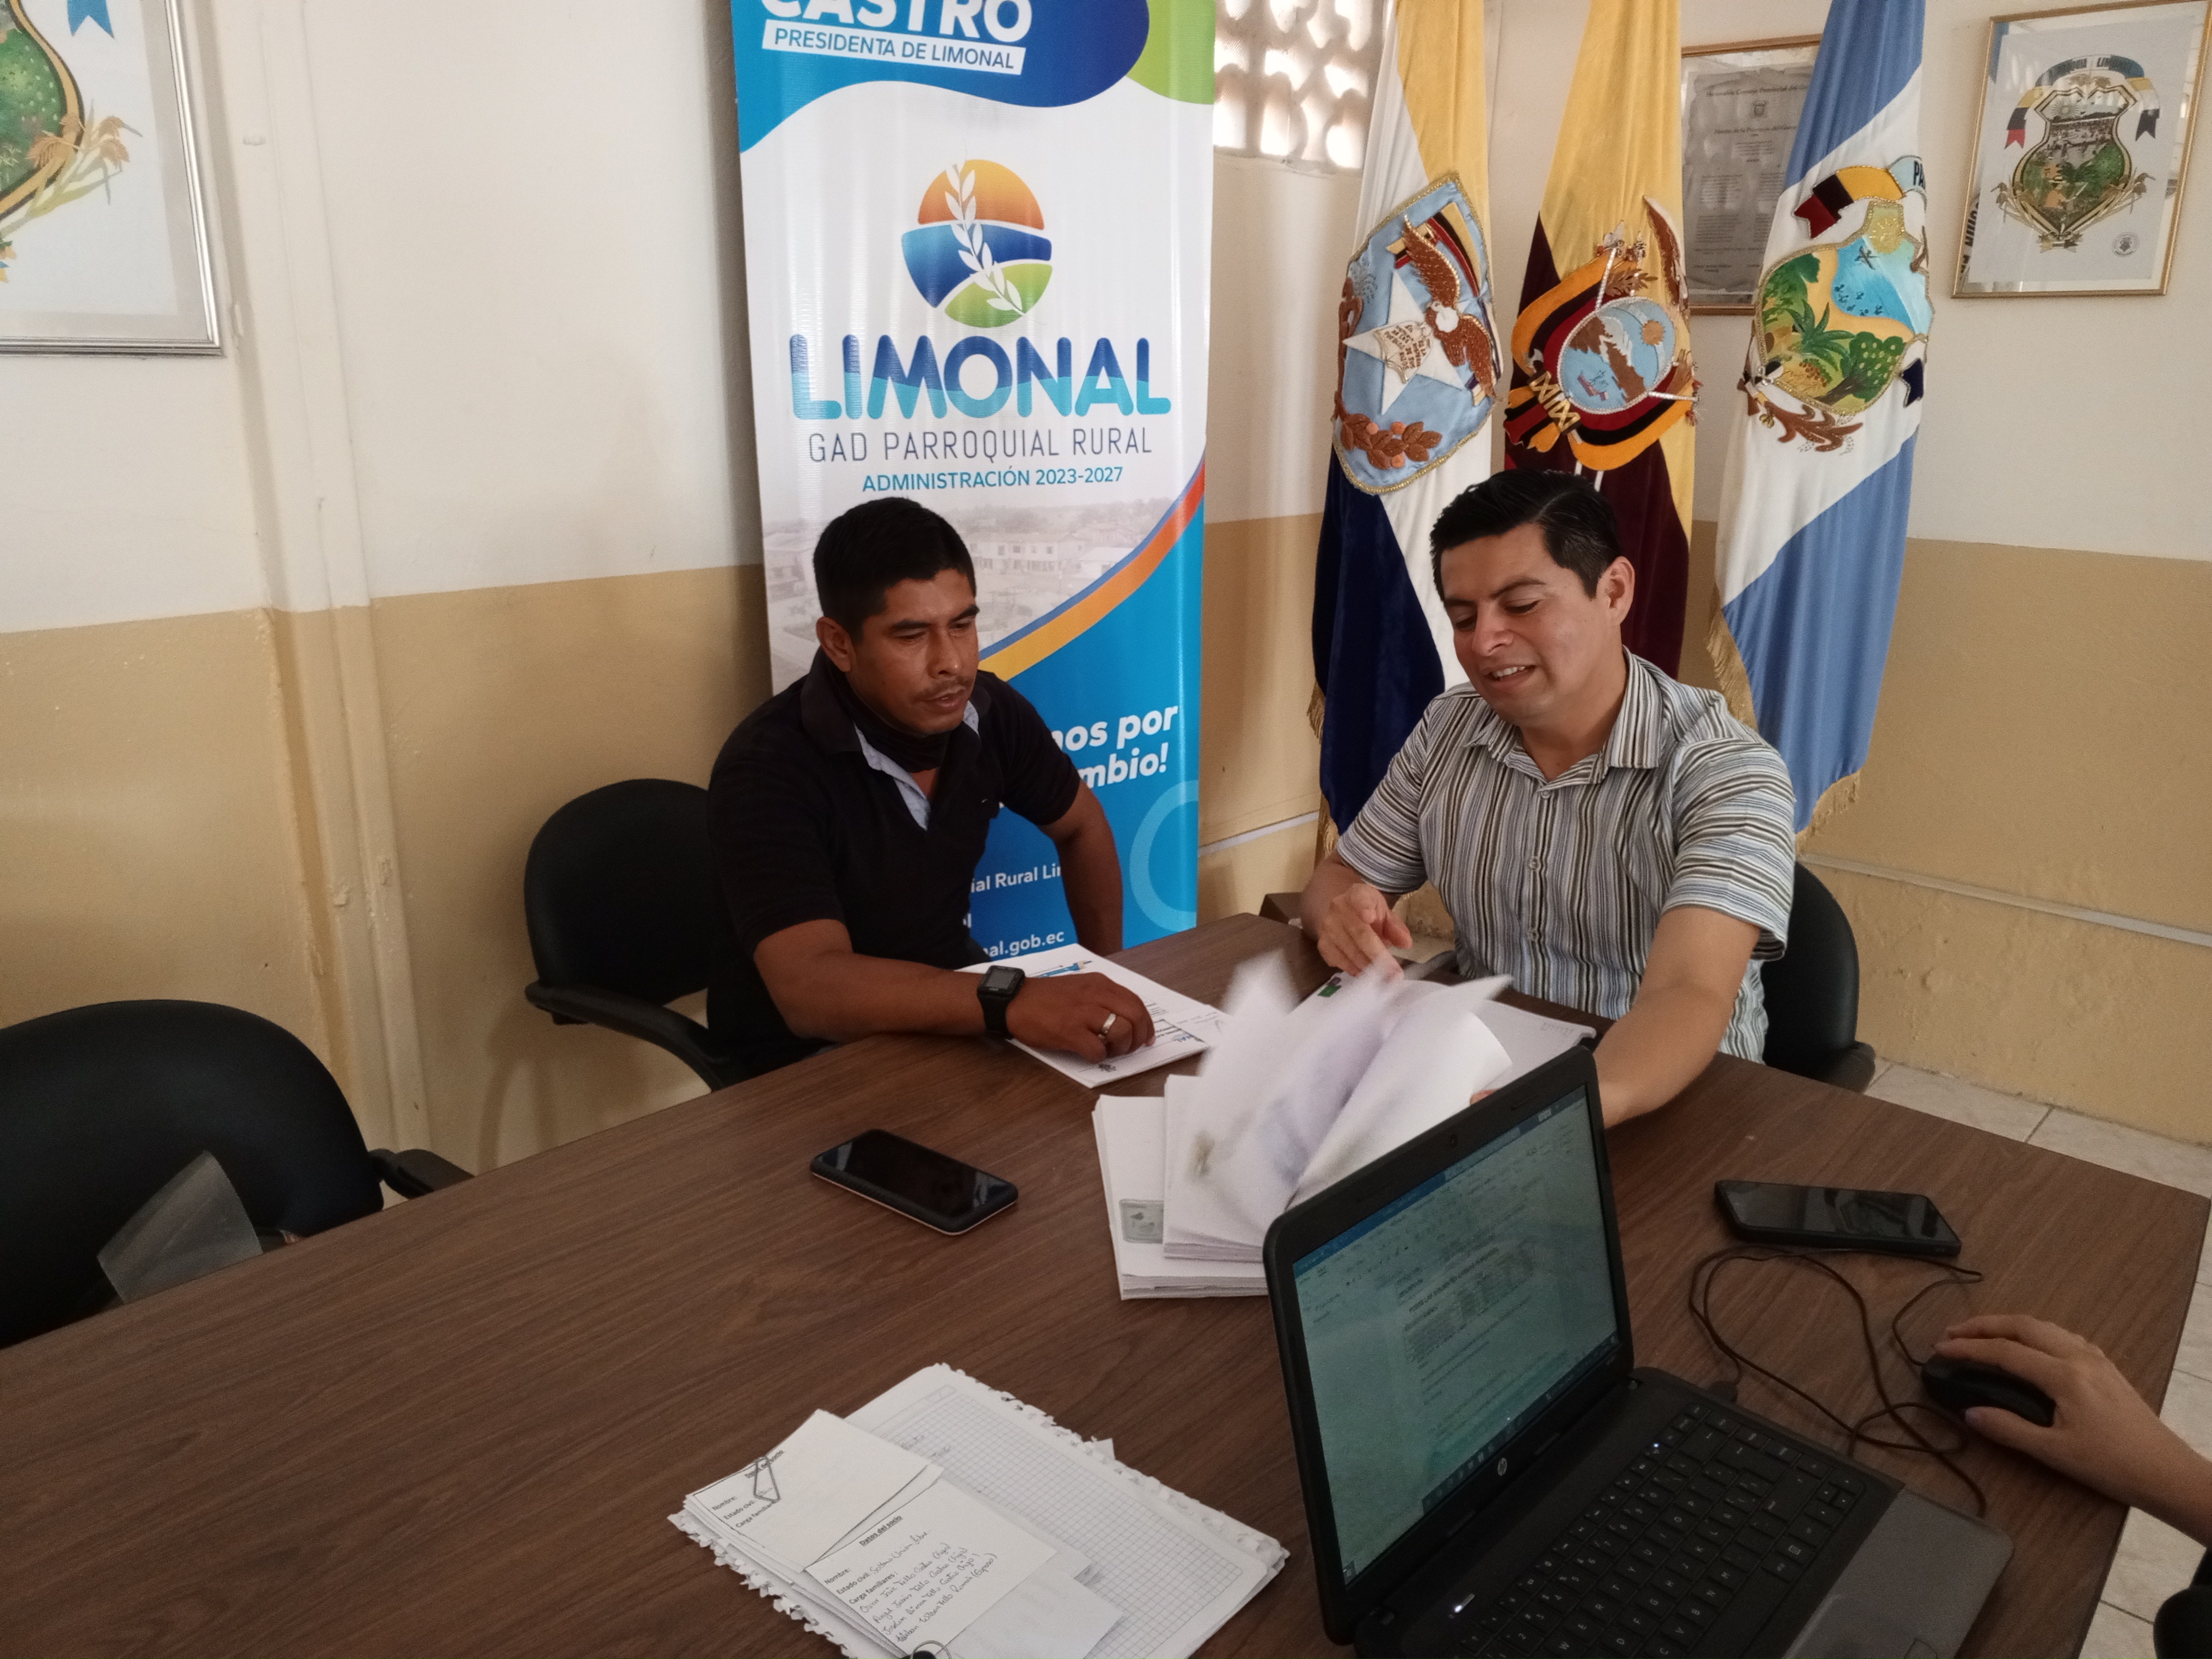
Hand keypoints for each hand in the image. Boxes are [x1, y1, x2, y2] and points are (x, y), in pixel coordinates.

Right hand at [1004, 973, 1155, 1061]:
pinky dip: (1099, 1057)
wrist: (1014, 1000)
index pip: (1136, 1002)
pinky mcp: (1069, 1031)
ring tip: (1109, 1051)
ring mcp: (1083, 1013)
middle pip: (1135, 1016)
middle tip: (1130, 1048)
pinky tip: (1089, 1053)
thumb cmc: (1046, 997)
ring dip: (1121, 1048)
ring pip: (1122, 1032)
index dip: (1146, 1023)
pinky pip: (1097, 1050)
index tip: (1146, 1037)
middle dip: (1139, 1037)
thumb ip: (1102, 998)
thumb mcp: (1080, 987)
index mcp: (1100, 984)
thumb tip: (1125, 1019)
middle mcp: (1096, 995)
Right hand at [1314, 880, 1409, 977]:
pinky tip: (1365, 973)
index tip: (1370, 917)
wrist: (1344, 915)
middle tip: (1394, 974)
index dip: (1363, 907)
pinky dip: (1354, 969)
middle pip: (1359, 933)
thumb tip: (1405, 943)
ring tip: (1385, 977)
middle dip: (1378, 955)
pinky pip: (1338, 961)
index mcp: (1357, 895)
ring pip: (1349, 951)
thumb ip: (1395, 927)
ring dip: (1368, 967)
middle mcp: (1338, 908)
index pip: (1359, 898)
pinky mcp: (1323, 944)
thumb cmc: (1370, 914)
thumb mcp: (1385, 914)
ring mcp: (1327, 927)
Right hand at [1936, 1314, 2211, 1534]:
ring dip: (2010, 1325)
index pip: (2005, 1352)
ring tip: (1985, 1335)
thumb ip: (2010, 1429)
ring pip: (2045, 1327)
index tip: (1940, 1350)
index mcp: (2064, 1375)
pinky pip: (2064, 1337)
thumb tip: (1971, 1413)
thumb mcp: (2055, 1453)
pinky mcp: (2107, 1369)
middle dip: (1984, 1325)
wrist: (2167, 1472)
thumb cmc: (2112, 1465)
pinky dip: (2037, 1333)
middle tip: (1954, 1333)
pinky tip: (2032, 1346)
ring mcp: (2096, 1360)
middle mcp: (2079, 1357)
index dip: (1968, 1349)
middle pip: (2023, 1326)